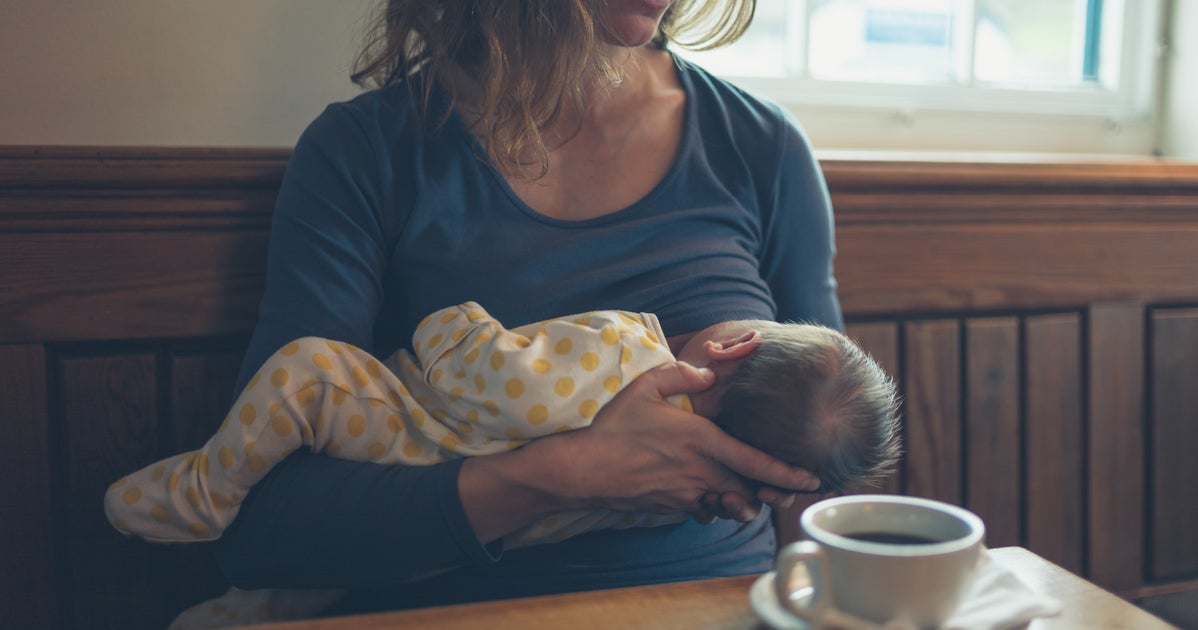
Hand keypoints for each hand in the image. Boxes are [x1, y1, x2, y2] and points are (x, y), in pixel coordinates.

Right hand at [547, 361, 819, 521]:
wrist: (583, 469)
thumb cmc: (614, 426)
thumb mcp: (646, 386)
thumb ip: (682, 374)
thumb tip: (709, 373)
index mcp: (702, 441)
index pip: (755, 461)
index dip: (787, 472)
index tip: (811, 478)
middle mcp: (701, 472)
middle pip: (749, 490)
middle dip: (769, 492)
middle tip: (784, 491)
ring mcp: (687, 494)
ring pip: (729, 505)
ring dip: (740, 501)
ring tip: (746, 496)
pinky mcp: (672, 507)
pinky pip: (703, 510)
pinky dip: (711, 505)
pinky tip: (707, 493)